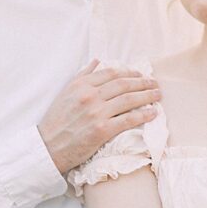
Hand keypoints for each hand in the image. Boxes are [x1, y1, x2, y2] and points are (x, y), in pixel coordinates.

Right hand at [39, 61, 160, 173]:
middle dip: (143, 82)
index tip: (139, 74)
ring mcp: (96, 113)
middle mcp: (90, 96)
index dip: (129, 72)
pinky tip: (153, 113)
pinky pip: (128, 119)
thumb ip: (83, 75)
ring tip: (158, 95)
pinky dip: (143, 115)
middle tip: (154, 83)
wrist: (47, 146)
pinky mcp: (102, 130)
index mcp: (81, 84)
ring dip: (147, 96)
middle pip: (123, 84)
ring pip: (128, 100)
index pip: (112, 73)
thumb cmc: (56, 121)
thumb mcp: (66, 92)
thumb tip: (97, 60)